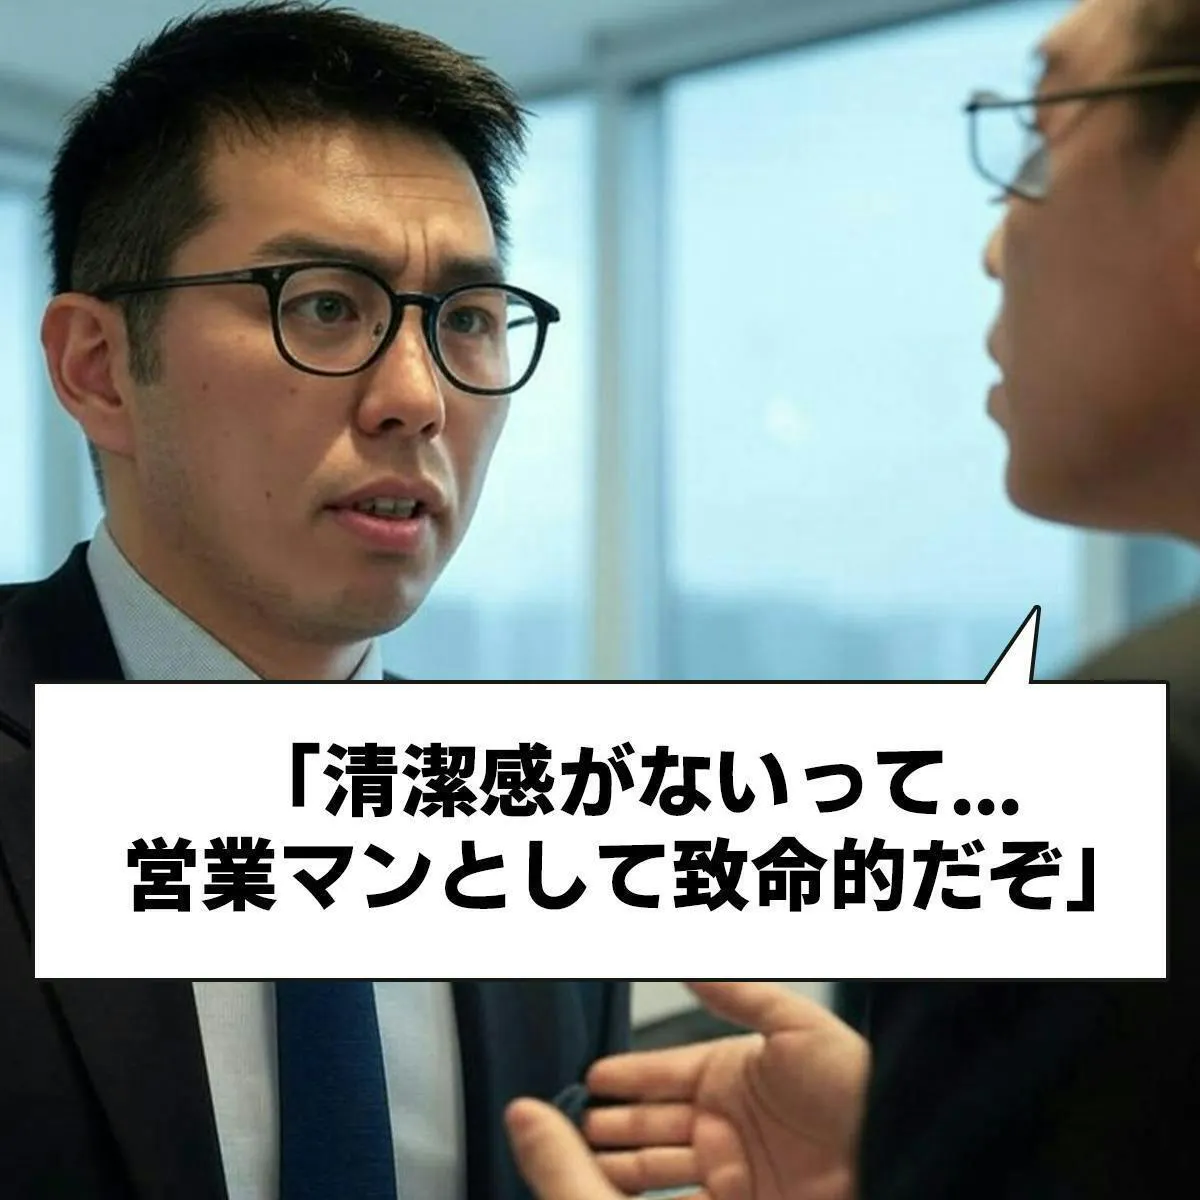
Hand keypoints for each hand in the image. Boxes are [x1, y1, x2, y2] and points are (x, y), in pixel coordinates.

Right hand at [511, 982, 868, 1199]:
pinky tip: (614, 1194)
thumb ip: (742, 995)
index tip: (591, 1077)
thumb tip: (694, 967)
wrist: (891, 1156)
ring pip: (657, 1170)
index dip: (627, 1075)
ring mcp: (732, 1174)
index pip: (664, 1074)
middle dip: (610, 1124)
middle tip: (570, 1123)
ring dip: (619, 1165)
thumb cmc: (856, 1090)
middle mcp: (728, 1126)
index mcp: (735, 1078)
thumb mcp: (796, 1026)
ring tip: (579, 1161)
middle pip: (652, 1125)